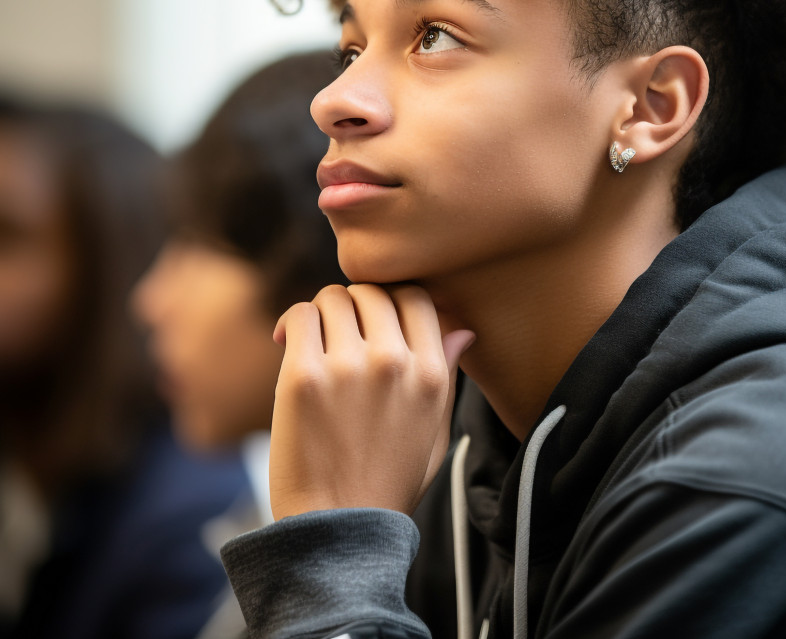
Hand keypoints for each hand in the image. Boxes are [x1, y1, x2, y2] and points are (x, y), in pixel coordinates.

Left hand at [268, 283, 474, 519]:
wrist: (336, 532)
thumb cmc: (387, 482)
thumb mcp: (434, 430)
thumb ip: (447, 374)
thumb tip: (463, 329)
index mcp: (430, 374)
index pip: (416, 297)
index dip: (392, 300)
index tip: (373, 319)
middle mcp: (394, 363)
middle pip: (373, 292)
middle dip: (354, 305)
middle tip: (338, 331)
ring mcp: (349, 367)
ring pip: (334, 297)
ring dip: (322, 312)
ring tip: (312, 340)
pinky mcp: (304, 377)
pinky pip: (299, 315)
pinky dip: (291, 322)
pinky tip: (285, 342)